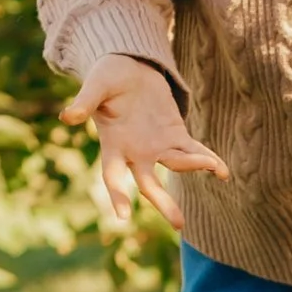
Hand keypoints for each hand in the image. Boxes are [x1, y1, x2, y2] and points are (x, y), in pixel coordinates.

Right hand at [62, 53, 230, 234]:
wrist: (128, 67)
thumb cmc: (107, 76)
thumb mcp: (96, 85)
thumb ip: (85, 102)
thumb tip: (67, 117)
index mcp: (113, 144)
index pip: (112, 175)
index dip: (117, 195)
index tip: (122, 218)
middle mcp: (136, 152)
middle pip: (150, 184)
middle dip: (164, 202)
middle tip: (179, 224)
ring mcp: (158, 146)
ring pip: (177, 165)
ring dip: (194, 166)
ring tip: (214, 167)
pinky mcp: (176, 134)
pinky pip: (194, 151)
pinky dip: (209, 161)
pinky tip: (224, 172)